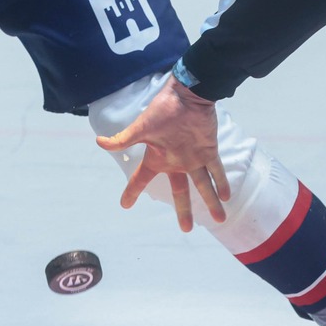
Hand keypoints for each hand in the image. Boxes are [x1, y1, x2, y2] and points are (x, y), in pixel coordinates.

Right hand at [95, 75, 229, 232]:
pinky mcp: (208, 150)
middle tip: (186, 230)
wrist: (187, 95)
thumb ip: (124, 139)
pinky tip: (226, 196)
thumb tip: (99, 142)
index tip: (125, 205)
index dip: (132, 192)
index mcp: (157, 158)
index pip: (141, 179)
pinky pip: (216, 170)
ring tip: (219, 219)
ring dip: (211, 202)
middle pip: (180, 191)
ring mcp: (193, 157)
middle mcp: (175, 161)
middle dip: (183, 211)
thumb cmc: (162, 110)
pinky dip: (222, 182)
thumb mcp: (142, 128)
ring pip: (203, 185)